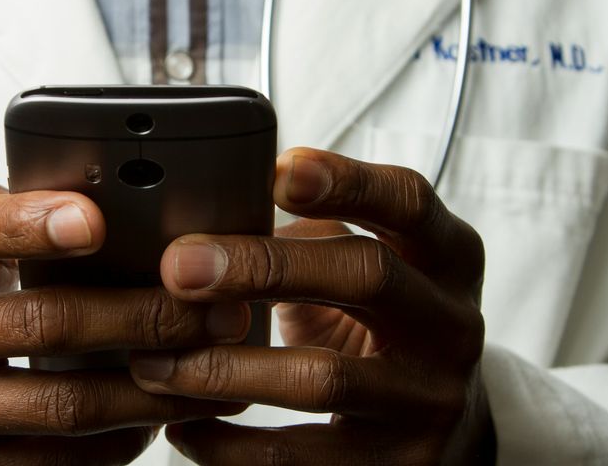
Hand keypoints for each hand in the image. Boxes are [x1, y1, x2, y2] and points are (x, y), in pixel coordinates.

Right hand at [0, 178, 246, 464]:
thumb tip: (99, 196)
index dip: (27, 224)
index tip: (96, 220)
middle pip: (41, 325)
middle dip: (145, 316)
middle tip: (217, 308)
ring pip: (61, 405)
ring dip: (153, 388)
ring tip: (215, 367)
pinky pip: (51, 463)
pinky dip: (117, 441)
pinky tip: (160, 416)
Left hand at [128, 149, 492, 464]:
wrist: (449, 431)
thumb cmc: (384, 325)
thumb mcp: (374, 267)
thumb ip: (314, 234)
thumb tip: (204, 212)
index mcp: (447, 257)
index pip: (409, 202)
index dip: (347, 181)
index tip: (276, 172)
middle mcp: (451, 324)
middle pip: (367, 275)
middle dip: (264, 265)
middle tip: (179, 266)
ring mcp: (429, 400)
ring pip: (324, 377)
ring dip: (225, 367)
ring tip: (156, 360)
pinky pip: (300, 458)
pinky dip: (229, 443)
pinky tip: (182, 425)